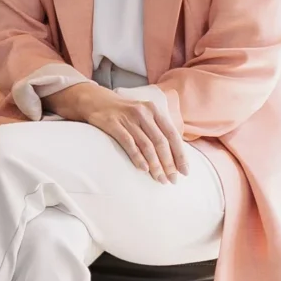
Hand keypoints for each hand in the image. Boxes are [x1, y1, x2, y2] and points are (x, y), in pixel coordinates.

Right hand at [47, 82, 188, 181]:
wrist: (95, 100)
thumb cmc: (123, 113)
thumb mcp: (143, 114)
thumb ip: (157, 129)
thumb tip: (174, 155)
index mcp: (155, 111)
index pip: (172, 135)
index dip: (180, 155)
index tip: (185, 172)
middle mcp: (143, 113)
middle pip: (161, 142)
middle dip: (168, 164)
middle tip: (172, 180)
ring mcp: (127, 118)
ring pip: (146, 144)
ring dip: (155, 165)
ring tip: (159, 179)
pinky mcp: (112, 123)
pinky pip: (128, 142)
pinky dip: (137, 156)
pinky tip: (143, 169)